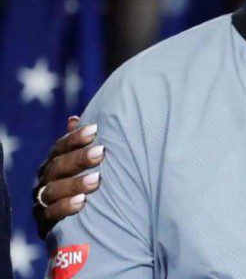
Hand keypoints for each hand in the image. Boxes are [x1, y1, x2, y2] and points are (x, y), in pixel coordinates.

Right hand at [32, 115, 105, 238]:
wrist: (86, 229)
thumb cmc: (92, 189)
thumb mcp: (91, 167)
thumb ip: (85, 146)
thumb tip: (74, 119)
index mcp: (55, 164)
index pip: (60, 148)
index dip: (75, 138)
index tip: (95, 129)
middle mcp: (46, 181)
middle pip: (56, 167)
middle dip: (78, 159)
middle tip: (101, 152)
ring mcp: (43, 203)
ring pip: (52, 190)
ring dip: (74, 184)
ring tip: (96, 180)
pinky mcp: (45, 224)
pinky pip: (50, 215)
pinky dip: (65, 207)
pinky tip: (82, 203)